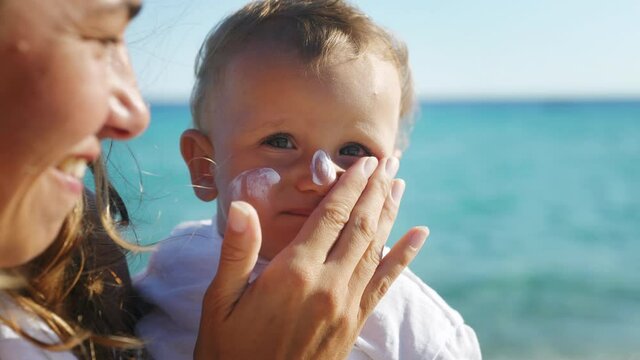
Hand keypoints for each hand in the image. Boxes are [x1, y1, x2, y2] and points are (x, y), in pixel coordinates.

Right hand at [194, 157, 427, 358]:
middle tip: (388, 160)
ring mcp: (345, 306)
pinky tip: (418, 235)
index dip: (350, 186)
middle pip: (360, 226)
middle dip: (376, 189)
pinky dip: (404, 256)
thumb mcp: (220, 303)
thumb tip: (242, 206)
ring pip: (376, 247)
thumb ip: (236, 253)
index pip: (331, 217)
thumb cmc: (230, 352)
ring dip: (390, 212)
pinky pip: (384, 282)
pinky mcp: (353, 323)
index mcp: (294, 274)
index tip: (366, 162)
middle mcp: (328, 285)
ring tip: (399, 183)